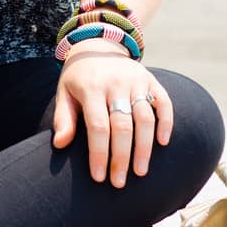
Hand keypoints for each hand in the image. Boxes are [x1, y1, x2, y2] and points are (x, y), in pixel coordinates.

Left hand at [52, 43, 172, 187]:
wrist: (98, 43)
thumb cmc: (79, 77)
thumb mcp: (64, 92)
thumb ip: (64, 118)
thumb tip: (60, 144)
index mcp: (92, 88)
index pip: (98, 127)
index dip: (99, 154)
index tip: (99, 177)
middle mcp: (116, 83)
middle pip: (122, 126)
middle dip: (121, 158)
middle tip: (119, 182)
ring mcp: (136, 81)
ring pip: (145, 118)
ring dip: (144, 148)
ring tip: (140, 172)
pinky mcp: (151, 80)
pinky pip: (163, 102)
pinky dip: (166, 123)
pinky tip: (163, 144)